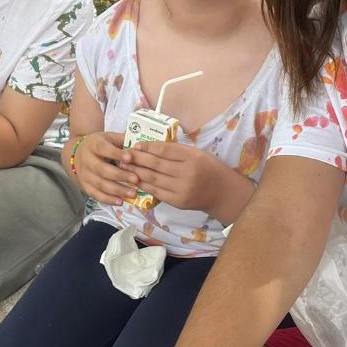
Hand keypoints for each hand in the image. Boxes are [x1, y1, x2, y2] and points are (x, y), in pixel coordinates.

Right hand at [72, 132, 138, 205]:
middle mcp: (86, 160)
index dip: (116, 153)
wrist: (77, 154)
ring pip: (100, 184)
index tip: (130, 157)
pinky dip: (108, 200)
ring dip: (117, 190)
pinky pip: (97, 195)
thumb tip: (139, 144)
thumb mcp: (108, 137)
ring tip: (133, 193)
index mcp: (93, 145)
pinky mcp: (85, 186)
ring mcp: (84, 175)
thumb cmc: (99, 145)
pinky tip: (121, 202)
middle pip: (102, 169)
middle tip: (136, 179)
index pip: (104, 148)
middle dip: (120, 175)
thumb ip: (122, 139)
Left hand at [126, 141, 245, 217]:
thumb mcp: (197, 153)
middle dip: (137, 158)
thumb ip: (177, 151)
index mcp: (192, 157)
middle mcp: (186, 173)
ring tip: (124, 166)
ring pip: (153, 178)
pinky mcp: (177, 201)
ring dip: (136, 171)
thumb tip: (151, 146)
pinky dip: (143, 185)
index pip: (165, 149)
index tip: (135, 144)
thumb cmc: (209, 168)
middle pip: (156, 164)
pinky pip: (156, 192)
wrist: (222, 193)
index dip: (148, 146)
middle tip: (124, 154)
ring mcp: (181, 189)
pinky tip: (135, 180)